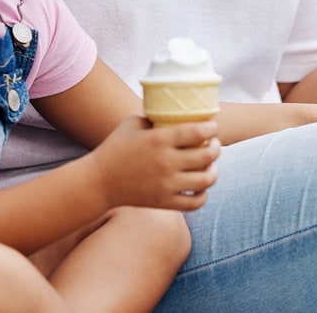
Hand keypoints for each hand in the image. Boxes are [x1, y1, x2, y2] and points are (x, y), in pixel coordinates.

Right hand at [86, 116, 219, 211]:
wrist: (99, 182)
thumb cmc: (115, 148)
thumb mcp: (132, 123)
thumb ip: (155, 118)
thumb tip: (174, 113)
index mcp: (159, 140)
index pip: (197, 132)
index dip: (211, 128)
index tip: (213, 126)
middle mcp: (166, 163)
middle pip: (207, 155)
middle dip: (216, 147)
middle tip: (214, 143)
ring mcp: (167, 185)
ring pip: (206, 179)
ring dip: (213, 171)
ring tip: (210, 166)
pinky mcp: (165, 202)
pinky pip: (196, 202)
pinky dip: (204, 195)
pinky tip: (201, 187)